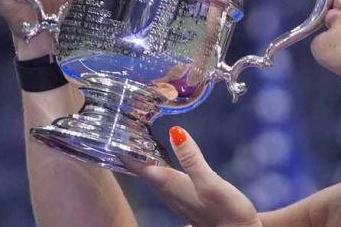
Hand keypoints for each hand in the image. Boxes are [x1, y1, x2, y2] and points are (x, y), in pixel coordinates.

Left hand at [123, 127, 260, 226]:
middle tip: (125, 130)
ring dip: (145, 160)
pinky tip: (164, 160)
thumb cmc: (225, 211)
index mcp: (171, 185)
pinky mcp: (188, 200)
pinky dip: (159, 166)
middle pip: (144, 171)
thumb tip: (174, 131)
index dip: (127, 151)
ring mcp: (178, 198)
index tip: (115, 133)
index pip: (141, 166)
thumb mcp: (210, 182)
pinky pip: (165, 180)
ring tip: (140, 141)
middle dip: (133, 152)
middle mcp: (169, 193)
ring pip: (154, 177)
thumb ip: (192, 159)